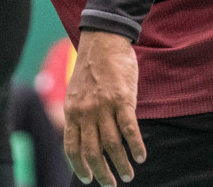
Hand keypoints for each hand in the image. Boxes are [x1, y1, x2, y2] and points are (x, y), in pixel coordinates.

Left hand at [64, 30, 144, 184]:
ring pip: (112, 145)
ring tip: (128, 175)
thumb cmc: (91, 67)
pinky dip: (136, 146)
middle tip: (110, 184)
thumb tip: (81, 136)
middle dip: (101, 173)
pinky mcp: (123, 99)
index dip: (79, 166)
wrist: (103, 40)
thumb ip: (78, 113)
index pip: (72, 147)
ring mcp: (104, 106)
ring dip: (121, 164)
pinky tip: (141, 156)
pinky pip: (129, 130)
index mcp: (72, 110)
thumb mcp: (76, 91)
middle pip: (93, 151)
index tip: (88, 178)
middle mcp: (86, 111)